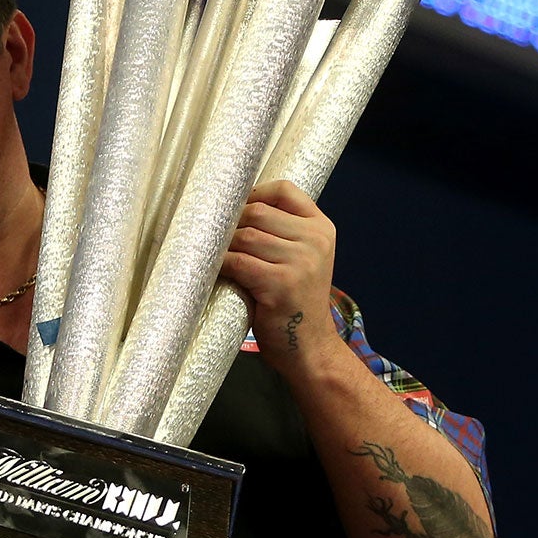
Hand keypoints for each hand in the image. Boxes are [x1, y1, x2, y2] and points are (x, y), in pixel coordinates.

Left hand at [220, 180, 339, 370]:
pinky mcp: (281, 284)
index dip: (253, 194)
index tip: (235, 210)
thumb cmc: (295, 300)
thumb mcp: (301, 258)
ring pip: (245, 236)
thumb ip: (280, 231)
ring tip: (216, 258)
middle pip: (258, 211)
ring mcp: (301, 262)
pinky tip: (217, 273)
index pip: (284, 190)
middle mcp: (315, 241)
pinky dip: (221, 265)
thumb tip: (229, 206)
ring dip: (223, 246)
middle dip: (231, 224)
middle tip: (217, 240)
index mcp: (321, 228)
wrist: (310, 347)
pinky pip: (238, 261)